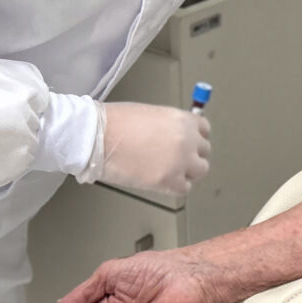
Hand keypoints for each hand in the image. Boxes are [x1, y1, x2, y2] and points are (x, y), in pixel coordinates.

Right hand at [96, 102, 211, 196]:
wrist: (97, 137)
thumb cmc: (114, 123)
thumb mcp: (150, 114)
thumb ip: (169, 126)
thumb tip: (173, 137)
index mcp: (182, 120)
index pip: (204, 129)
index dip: (195, 137)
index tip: (189, 143)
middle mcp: (187, 140)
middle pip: (204, 151)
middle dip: (191, 155)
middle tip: (175, 159)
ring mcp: (180, 162)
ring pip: (199, 171)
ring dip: (187, 172)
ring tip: (169, 171)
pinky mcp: (168, 181)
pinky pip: (184, 188)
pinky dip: (175, 186)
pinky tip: (161, 181)